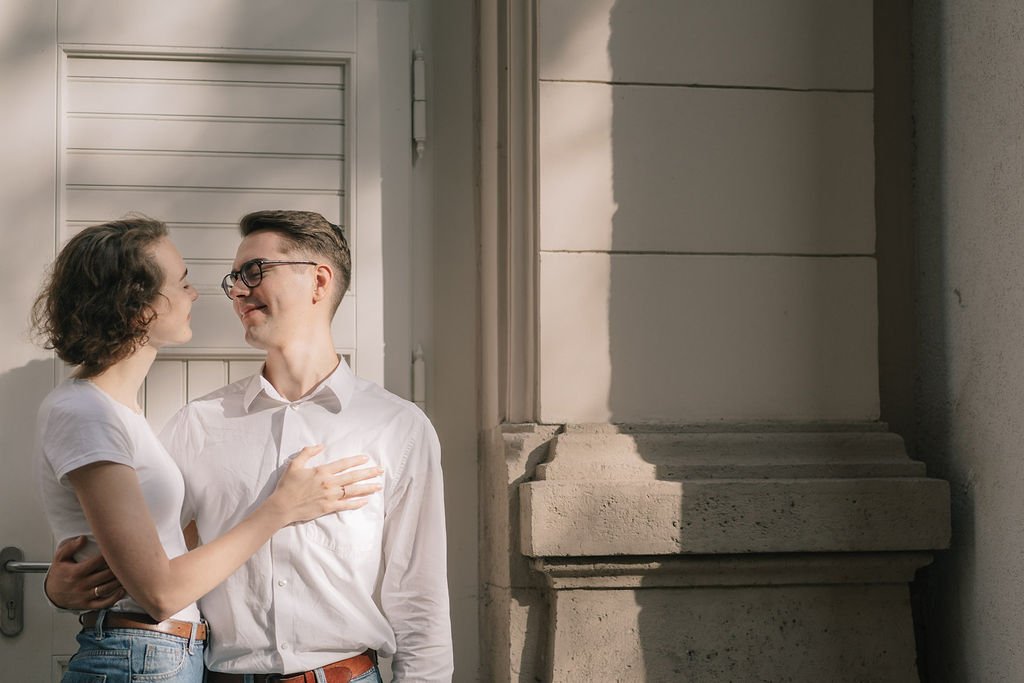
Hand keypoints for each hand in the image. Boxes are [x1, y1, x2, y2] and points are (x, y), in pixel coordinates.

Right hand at [44, 536, 125, 610]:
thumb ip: (71, 547)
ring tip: (128, 573)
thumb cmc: (59, 573)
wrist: (51, 593)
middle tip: (127, 560)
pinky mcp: (88, 604)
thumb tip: (83, 538)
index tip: (117, 548)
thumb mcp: (60, 558)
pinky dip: (115, 598)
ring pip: (107, 588)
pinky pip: (103, 603)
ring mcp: (85, 595)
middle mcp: (81, 584)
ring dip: (118, 581)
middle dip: (117, 567)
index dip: (108, 555)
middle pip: (105, 575)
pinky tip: (122, 590)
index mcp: (75, 572)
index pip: (96, 562)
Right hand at [268, 445, 382, 523]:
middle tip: (380, 471)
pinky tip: (365, 501)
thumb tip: (321, 445)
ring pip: (353, 491)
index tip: (366, 459)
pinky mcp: (328, 508)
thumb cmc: (287, 485)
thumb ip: (308, 452)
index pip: (343, 464)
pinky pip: (346, 505)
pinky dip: (356, 503)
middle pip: (353, 477)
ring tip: (378, 486)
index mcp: (322, 471)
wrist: (282, 506)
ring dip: (367, 487)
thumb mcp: (294, 464)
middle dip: (368, 473)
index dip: (356, 461)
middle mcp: (329, 483)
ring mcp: (330, 496)